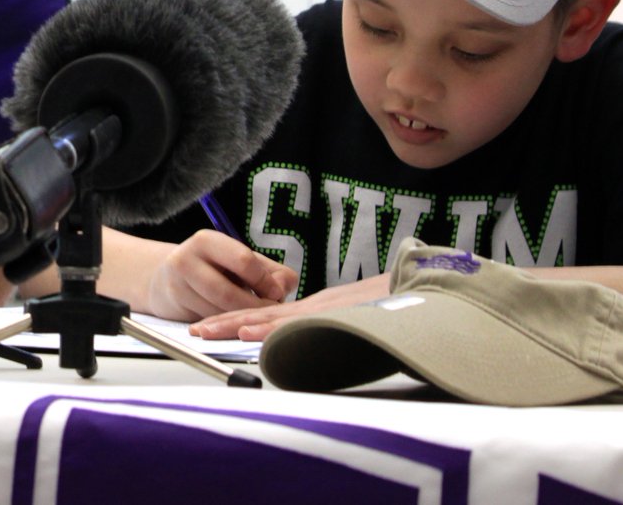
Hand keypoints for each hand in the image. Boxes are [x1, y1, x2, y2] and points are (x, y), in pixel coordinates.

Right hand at [145, 230, 298, 321]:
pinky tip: (235, 322)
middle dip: (254, 306)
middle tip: (270, 312)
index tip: (277, 294)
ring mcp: (177, 284)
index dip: (264, 280)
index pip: (243, 260)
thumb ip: (269, 271)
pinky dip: (226, 324)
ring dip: (241, 318)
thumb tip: (284, 288)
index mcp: (208, 241)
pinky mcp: (174, 306)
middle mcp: (187, 258)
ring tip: (255, 317)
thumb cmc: (213, 268)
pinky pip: (208, 322)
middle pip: (228, 292)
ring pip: (218, 311)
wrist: (165, 278)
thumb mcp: (239, 261)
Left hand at [189, 273, 389, 340]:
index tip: (213, 326)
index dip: (240, 319)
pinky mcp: (334, 314)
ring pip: (272, 319)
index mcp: (322, 309)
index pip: (273, 316)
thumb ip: (341, 326)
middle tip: (194, 331)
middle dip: (225, 322)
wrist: (427, 282)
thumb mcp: (364, 318)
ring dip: (235, 325)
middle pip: (263, 315)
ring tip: (205, 331)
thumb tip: (322, 339)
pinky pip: (296, 324)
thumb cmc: (403, 303)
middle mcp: (318, 307)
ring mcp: (325, 310)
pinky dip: (271, 327)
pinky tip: (249, 331)